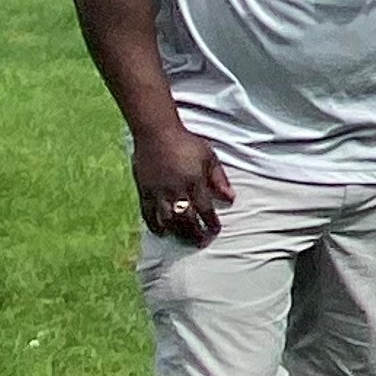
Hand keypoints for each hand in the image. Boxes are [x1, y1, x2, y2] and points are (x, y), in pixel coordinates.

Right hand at [131, 125, 234, 245]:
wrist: (156, 133)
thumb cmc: (186, 142)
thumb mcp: (208, 156)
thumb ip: (219, 179)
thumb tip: (231, 198)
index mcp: (194, 181)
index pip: (205, 209)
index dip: (211, 223)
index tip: (215, 231)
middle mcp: (176, 190)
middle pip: (187, 220)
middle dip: (195, 234)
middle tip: (201, 242)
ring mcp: (158, 192)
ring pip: (168, 220)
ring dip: (178, 233)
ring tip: (185, 240)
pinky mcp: (144, 192)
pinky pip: (148, 214)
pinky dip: (155, 226)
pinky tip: (162, 233)